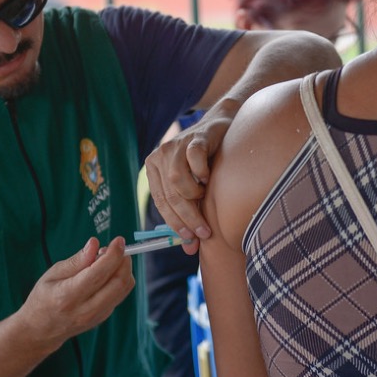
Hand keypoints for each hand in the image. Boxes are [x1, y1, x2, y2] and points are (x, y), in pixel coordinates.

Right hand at [19, 237, 134, 349]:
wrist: (41, 330)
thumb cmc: (44, 298)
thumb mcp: (53, 274)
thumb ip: (77, 260)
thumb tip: (94, 243)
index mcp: (68, 296)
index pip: (99, 273)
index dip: (113, 254)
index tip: (118, 240)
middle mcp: (86, 309)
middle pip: (118, 282)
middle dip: (124, 259)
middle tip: (114, 248)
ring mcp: (97, 316)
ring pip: (124, 288)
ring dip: (124, 268)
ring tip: (107, 260)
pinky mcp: (104, 316)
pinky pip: (121, 293)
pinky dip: (120, 278)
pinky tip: (106, 273)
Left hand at [145, 112, 232, 253]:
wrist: (223, 126)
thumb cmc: (207, 161)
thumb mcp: (194, 187)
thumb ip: (190, 214)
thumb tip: (189, 249)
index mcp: (154, 168)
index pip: (161, 202)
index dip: (174, 223)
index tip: (190, 239)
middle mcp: (160, 155)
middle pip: (170, 195)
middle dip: (188, 217)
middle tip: (204, 231)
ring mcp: (175, 144)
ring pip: (177, 181)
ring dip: (194, 195)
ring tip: (206, 195)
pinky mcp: (193, 137)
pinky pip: (194, 160)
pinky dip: (202, 173)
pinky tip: (208, 176)